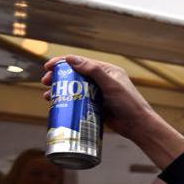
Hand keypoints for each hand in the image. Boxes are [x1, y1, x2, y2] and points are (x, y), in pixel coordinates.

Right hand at [41, 55, 183, 162]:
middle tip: (45, 81)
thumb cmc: (128, 103)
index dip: (63, 62)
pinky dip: (66, 100)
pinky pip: (77, 100)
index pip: (81, 62)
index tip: (48, 66)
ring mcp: (98, 93)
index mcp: (107, 71)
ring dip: (59, 89)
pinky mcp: (95, 105)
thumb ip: (94, 71)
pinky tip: (55, 104)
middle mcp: (101, 80)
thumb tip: (72, 59)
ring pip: (74, 88)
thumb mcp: (111, 85)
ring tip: (47, 95)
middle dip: (58, 77)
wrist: (138, 125)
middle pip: (75, 75)